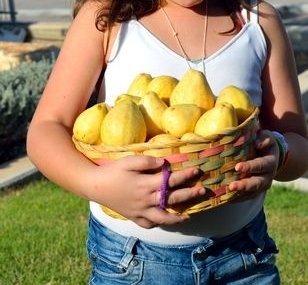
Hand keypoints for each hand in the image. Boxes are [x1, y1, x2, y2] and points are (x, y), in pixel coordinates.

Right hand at [88, 155, 204, 228]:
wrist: (95, 185)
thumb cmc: (112, 170)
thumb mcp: (129, 161)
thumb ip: (147, 162)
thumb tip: (164, 162)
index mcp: (146, 185)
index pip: (171, 180)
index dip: (185, 176)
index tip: (197, 171)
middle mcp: (146, 200)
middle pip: (172, 199)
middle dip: (189, 195)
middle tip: (202, 191)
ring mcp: (140, 211)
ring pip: (164, 218)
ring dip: (178, 216)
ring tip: (190, 215)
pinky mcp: (134, 217)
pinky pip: (149, 224)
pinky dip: (159, 223)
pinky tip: (165, 220)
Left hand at [228, 130, 279, 198]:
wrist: (271, 155)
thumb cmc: (264, 142)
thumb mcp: (267, 137)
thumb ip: (264, 138)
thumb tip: (257, 143)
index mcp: (270, 162)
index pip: (260, 165)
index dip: (250, 167)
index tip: (237, 167)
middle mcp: (268, 176)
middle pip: (256, 183)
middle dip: (244, 185)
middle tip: (231, 186)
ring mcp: (262, 186)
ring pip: (252, 193)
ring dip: (239, 194)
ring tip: (226, 194)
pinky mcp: (256, 191)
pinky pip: (247, 197)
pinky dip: (237, 199)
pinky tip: (225, 198)